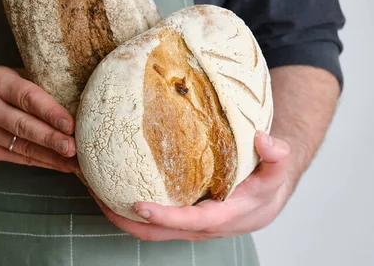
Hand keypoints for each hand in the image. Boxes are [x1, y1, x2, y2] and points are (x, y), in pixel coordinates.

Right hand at [0, 66, 77, 171]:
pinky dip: (42, 162)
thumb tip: (78, 102)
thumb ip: (38, 86)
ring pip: (23, 146)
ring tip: (75, 162)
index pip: (28, 98)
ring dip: (51, 156)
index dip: (51, 112)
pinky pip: (18, 157)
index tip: (71, 124)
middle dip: (51, 139)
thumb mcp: (12, 76)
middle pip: (24, 126)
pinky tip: (61, 165)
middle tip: (74, 148)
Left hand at [92, 131, 291, 240]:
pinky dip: (131, 210)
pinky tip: (115, 186)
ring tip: (96, 190)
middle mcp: (201, 226)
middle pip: (157, 234)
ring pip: (150, 231)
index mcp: (222, 216)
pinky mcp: (182, 218)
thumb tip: (263, 139)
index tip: (137, 205)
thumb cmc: (268, 184)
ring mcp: (189, 225)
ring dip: (121, 216)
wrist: (268, 199)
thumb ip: (276, 154)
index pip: (188, 222)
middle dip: (125, 221)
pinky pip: (153, 221)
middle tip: (98, 196)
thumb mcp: (278, 168)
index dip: (162, 217)